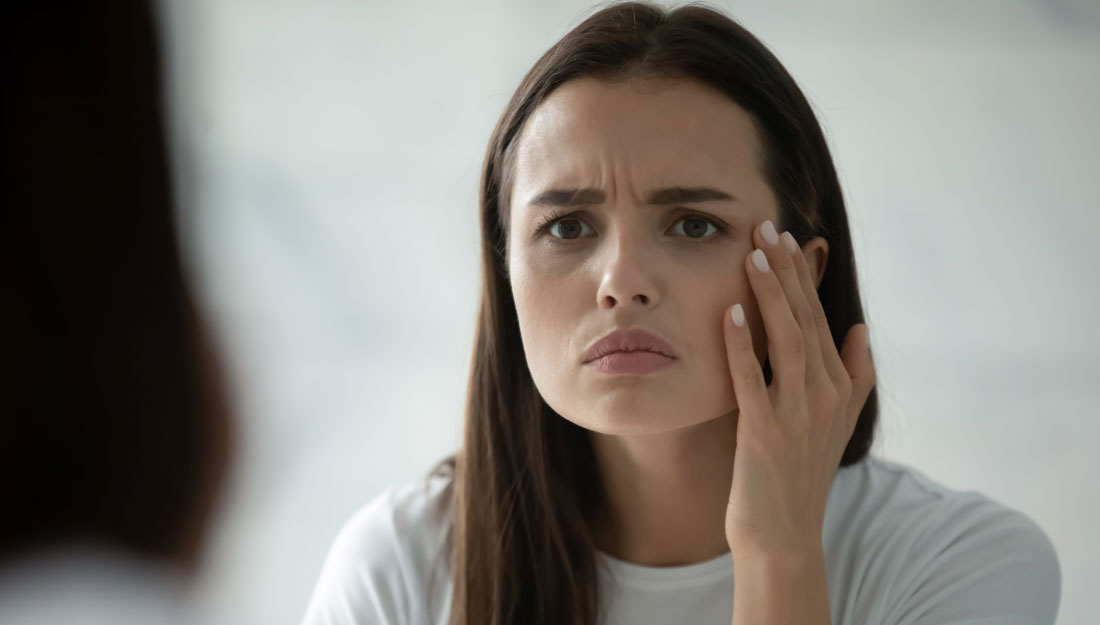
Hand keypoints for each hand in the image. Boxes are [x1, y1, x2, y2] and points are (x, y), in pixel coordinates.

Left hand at [722, 220, 875, 557]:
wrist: (784, 533)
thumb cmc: (799, 473)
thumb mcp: (836, 421)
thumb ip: (853, 374)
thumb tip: (860, 327)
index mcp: (839, 386)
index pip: (818, 317)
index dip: (802, 277)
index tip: (786, 238)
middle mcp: (824, 394)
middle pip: (804, 320)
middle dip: (786, 272)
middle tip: (766, 227)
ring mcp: (797, 413)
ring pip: (786, 341)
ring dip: (770, 296)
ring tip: (753, 255)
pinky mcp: (765, 432)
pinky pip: (753, 380)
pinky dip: (742, 346)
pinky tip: (730, 313)